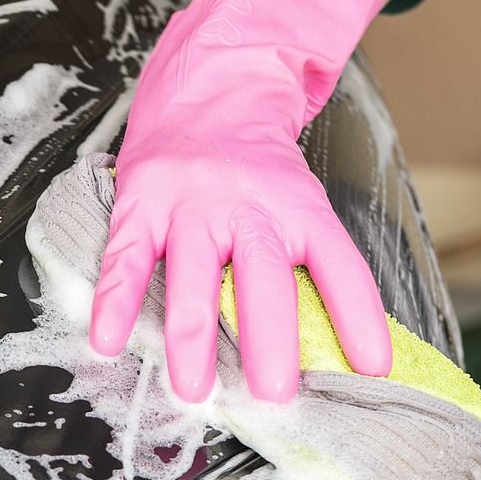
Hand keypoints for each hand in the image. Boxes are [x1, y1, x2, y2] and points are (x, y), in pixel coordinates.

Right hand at [88, 0, 395, 401]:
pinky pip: (127, 259)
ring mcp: (191, 204)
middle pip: (264, 280)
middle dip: (270, 340)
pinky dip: (114, 303)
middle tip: (274, 393)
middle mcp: (249, 206)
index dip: (359, 317)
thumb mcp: (301, 204)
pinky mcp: (142, 203)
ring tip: (195, 389)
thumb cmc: (258, 169)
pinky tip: (108, 341)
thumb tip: (349, 355)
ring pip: (195, 277)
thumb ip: (313, 270)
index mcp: (300, 208)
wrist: (212, 86)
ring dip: (193, 338)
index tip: (372, 367)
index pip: (339, 266)